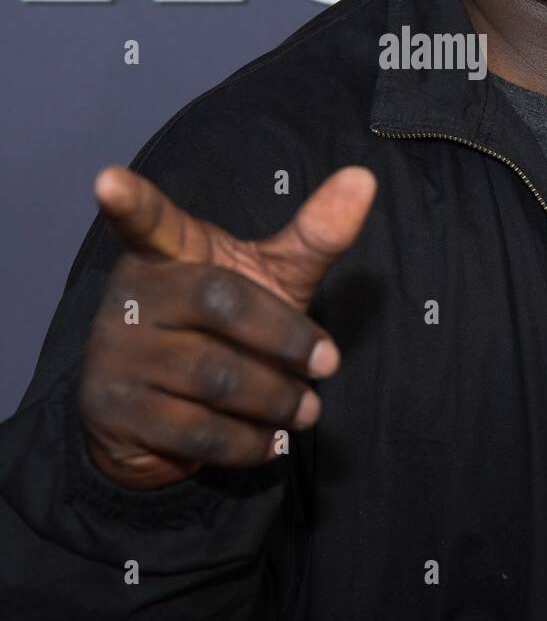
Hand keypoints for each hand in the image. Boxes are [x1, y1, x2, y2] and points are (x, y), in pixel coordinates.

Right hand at [77, 164, 376, 488]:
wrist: (156, 420)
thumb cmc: (223, 327)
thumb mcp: (268, 278)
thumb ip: (313, 236)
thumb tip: (363, 178)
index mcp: (165, 252)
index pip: (148, 220)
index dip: (131, 202)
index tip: (109, 181)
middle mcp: (132, 295)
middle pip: (219, 303)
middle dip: (284, 336)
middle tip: (328, 363)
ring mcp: (117, 354)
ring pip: (212, 376)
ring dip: (275, 398)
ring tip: (307, 409)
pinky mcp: (117, 412)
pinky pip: (196, 431)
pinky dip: (248, 441)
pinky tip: (271, 441)